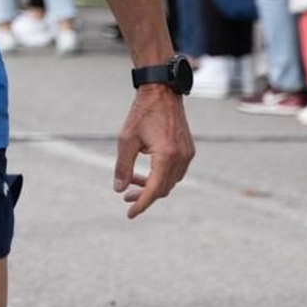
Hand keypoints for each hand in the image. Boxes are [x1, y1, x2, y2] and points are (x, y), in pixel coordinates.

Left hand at [113, 85, 193, 218]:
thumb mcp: (126, 139)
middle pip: (163, 188)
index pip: (154, 190)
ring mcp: (187, 154)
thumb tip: (118, 190)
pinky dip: (160, 176)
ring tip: (130, 182)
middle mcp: (181, 158)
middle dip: (144, 195)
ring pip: (170, 182)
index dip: (141, 204)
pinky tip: (145, 171)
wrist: (162, 92)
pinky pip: (175, 172)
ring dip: (151, 185)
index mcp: (167, 156)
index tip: (129, 214)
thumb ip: (122, 166)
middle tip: (125, 197)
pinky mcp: (188, 150)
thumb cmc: (141, 113)